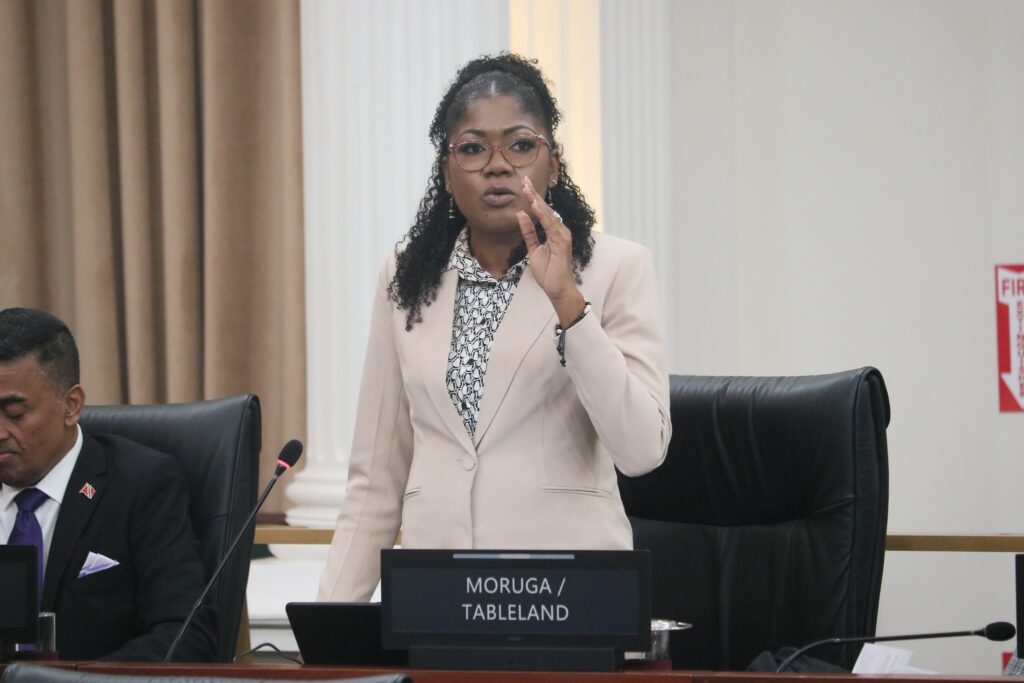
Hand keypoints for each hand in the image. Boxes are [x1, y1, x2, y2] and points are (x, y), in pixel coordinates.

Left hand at [516, 177, 584, 324]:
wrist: (557, 289)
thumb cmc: (548, 271)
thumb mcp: (533, 249)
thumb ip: (528, 232)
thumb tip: (520, 214)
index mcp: (554, 231)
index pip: (542, 211)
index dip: (533, 198)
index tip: (524, 185)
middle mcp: (560, 230)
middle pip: (545, 208)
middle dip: (534, 194)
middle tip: (524, 180)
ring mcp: (562, 235)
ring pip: (547, 214)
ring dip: (536, 201)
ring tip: (526, 188)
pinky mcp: (562, 242)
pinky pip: (550, 225)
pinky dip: (542, 215)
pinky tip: (535, 205)